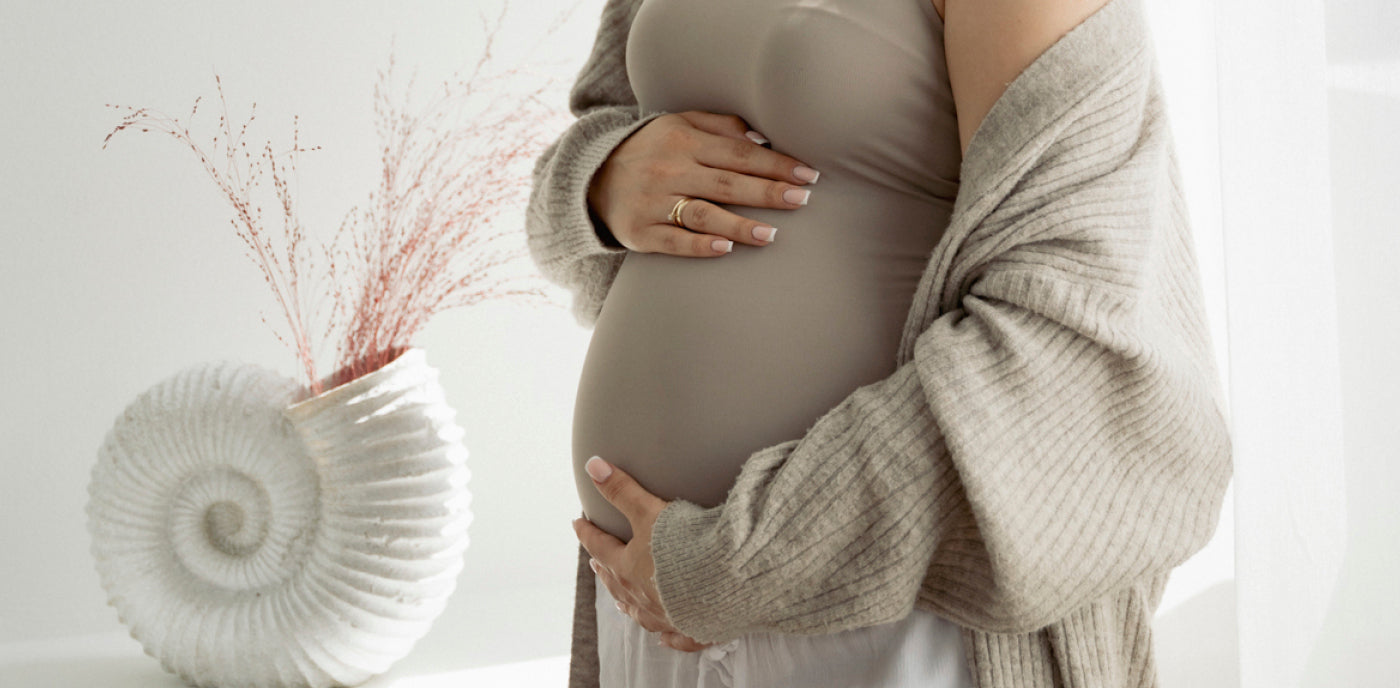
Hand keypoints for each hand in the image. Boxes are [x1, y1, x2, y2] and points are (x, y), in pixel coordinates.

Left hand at [572, 455, 716, 652]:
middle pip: (616, 581)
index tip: (578, 523)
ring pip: (640, 611)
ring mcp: (666, 616)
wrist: (726, 582)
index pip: (600, 545)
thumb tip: (593, 465)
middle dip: (605, 569)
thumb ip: (621, 490)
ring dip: (628, 603)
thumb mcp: (650, 512)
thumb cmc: (686, 548)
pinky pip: (676, 637)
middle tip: (595, 562)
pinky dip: (668, 637)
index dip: (588, 533)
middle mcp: (643, 595)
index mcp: (629, 566)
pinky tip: (664, 639)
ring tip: (620, 601)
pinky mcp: (693, 629)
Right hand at [586, 111, 819, 256]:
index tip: (807, 173)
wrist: (590, 176)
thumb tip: (763, 137)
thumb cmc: (649, 149)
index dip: (775, 163)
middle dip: (768, 192)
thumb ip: (720, 126)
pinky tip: (726, 248)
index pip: (738, 153)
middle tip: (803, 199)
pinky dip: (698, 245)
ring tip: (772, 234)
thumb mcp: (678, 123)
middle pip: (727, 183)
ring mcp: (652, 203)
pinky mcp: (639, 232)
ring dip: (739, 225)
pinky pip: (672, 241)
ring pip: (702, 214)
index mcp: (682, 140)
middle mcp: (668, 170)